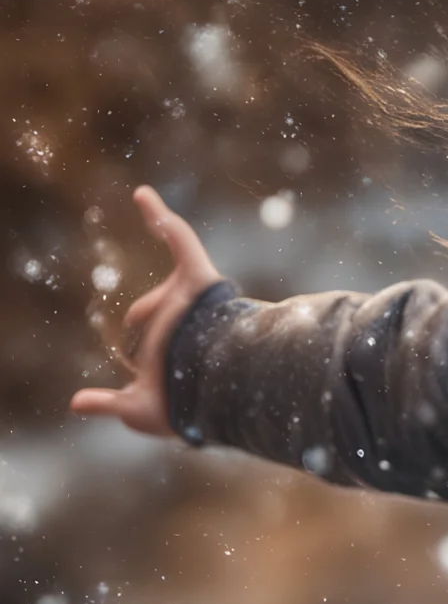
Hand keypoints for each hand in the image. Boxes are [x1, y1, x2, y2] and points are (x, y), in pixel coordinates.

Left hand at [69, 186, 224, 436]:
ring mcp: (192, 298)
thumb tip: (75, 403)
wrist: (216, 390)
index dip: (141, 323)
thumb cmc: (183, 405)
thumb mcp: (139, 409)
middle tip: (133, 329)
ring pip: (163, 293)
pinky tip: (140, 195)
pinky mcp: (198, 279)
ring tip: (162, 317)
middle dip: (144, 314)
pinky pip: (180, 240)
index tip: (131, 324)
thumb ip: (107, 403)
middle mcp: (186, 319)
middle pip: (150, 310)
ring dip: (159, 308)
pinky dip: (159, 217)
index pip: (154, 327)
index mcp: (175, 345)